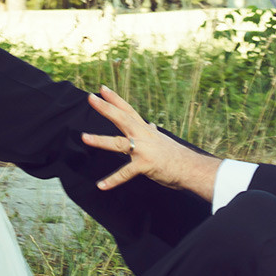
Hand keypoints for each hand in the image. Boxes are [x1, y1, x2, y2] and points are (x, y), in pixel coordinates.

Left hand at [82, 85, 219, 201]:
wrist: (191, 168)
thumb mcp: (163, 140)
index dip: (115, 99)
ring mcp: (143, 150)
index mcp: (146, 130)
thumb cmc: (176, 155)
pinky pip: (125, 173)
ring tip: (84, 137)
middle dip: (106, 108)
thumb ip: (153, 132)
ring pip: (119, 143)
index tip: (102, 89)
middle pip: (122, 118)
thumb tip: (152, 125)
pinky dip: (113, 180)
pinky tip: (101, 185)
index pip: (128, 110)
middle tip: (91, 98)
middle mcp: (143, 135)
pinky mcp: (145, 165)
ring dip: (101, 140)